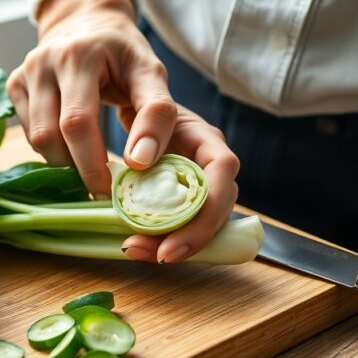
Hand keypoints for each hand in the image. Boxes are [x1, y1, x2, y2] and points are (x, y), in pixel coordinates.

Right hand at [7, 0, 176, 198]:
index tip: (112, 190)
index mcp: (79, 56)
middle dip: (78, 169)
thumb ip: (156, 113)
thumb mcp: (151, 74)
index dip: (92, 163)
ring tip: (90, 165)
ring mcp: (24, 73)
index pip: (78, 122)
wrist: (87, 20)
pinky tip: (72, 145)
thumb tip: (140, 162)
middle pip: (50, 135)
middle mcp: (43, 62)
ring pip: (35, 139)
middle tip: (102, 187)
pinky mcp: (14, 84)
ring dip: (64, 162)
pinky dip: (51, 148)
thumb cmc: (122, 53)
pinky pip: (27, 133)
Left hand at [121, 106, 239, 262]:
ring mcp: (197, 182)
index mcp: (206, 138)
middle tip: (151, 254)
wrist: (136, 104)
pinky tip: (139, 245)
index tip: (172, 239)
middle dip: (188, 238)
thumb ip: (145, 127)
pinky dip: (162, 237)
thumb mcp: (142, 109)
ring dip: (172, 242)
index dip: (205, 212)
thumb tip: (138, 160)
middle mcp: (209, 164)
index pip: (222, 172)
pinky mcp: (182, 196)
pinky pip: (182, 224)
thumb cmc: (142, 104)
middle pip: (216, 209)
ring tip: (134, 249)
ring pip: (201, 222)